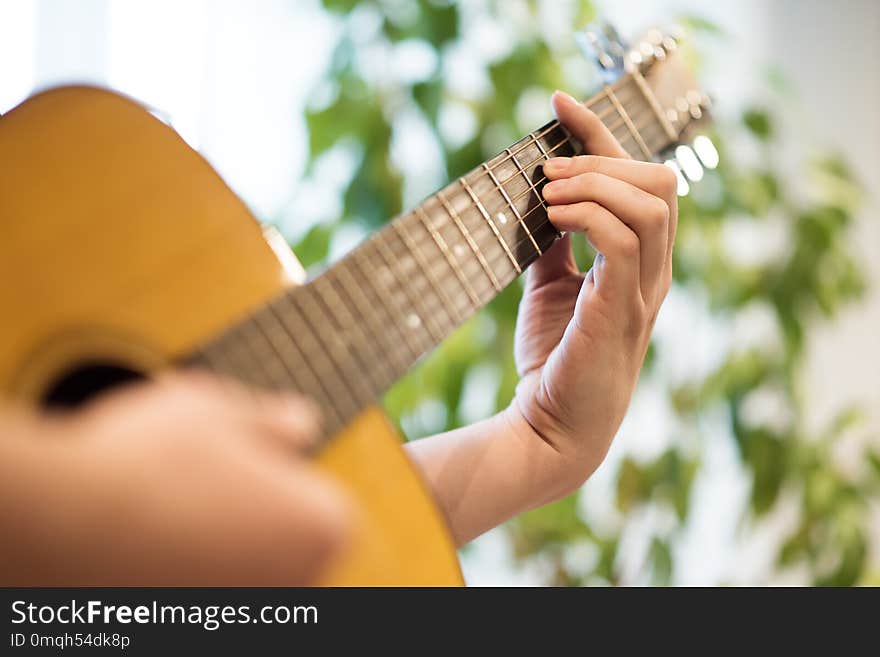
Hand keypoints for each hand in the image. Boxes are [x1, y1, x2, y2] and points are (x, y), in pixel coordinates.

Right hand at [0, 373, 351, 584]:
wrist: (59, 526)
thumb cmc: (147, 462)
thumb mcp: (220, 410)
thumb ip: (273, 420)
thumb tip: (301, 423)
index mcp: (321, 526)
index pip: (319, 502)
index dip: (274, 476)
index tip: (232, 464)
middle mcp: (297, 583)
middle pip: (281, 540)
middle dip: (248, 514)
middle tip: (191, 485)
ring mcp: (247, 615)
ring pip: (240, 570)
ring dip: (215, 546)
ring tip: (161, 514)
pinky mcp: (197, 630)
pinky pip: (204, 590)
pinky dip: (184, 574)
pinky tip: (146, 549)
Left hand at [510, 90, 677, 485]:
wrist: (550, 425)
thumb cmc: (553, 358)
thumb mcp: (549, 287)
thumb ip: (553, 244)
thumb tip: (535, 197)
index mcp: (640, 262)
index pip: (640, 180)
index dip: (601, 133)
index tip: (558, 103)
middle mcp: (652, 272)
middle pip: (660, 181)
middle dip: (602, 157)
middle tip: (549, 170)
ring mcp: (643, 292)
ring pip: (650, 204)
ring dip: (593, 184)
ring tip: (548, 195)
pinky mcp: (621, 312)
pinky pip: (623, 242)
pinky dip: (588, 215)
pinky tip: (553, 218)